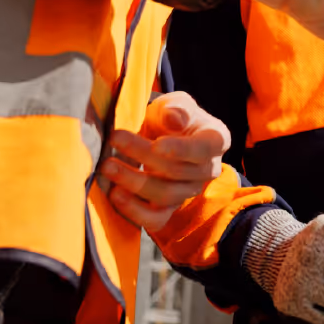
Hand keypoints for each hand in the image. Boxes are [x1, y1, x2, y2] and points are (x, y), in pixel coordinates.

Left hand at [101, 92, 231, 231]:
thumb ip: (176, 108)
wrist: (161, 135)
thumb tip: (175, 119)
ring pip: (165, 195)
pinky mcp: (169, 209)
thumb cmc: (171, 116)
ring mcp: (189, 192)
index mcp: (215, 140)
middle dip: (143, 156)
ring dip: (134, 182)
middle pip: (177, 171)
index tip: (156, 144)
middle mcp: (208, 170)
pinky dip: (135, 211)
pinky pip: (156, 219)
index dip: (181, 149)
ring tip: (108, 167)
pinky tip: (116, 195)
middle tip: (114, 140)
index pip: (203, 150)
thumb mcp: (175, 103)